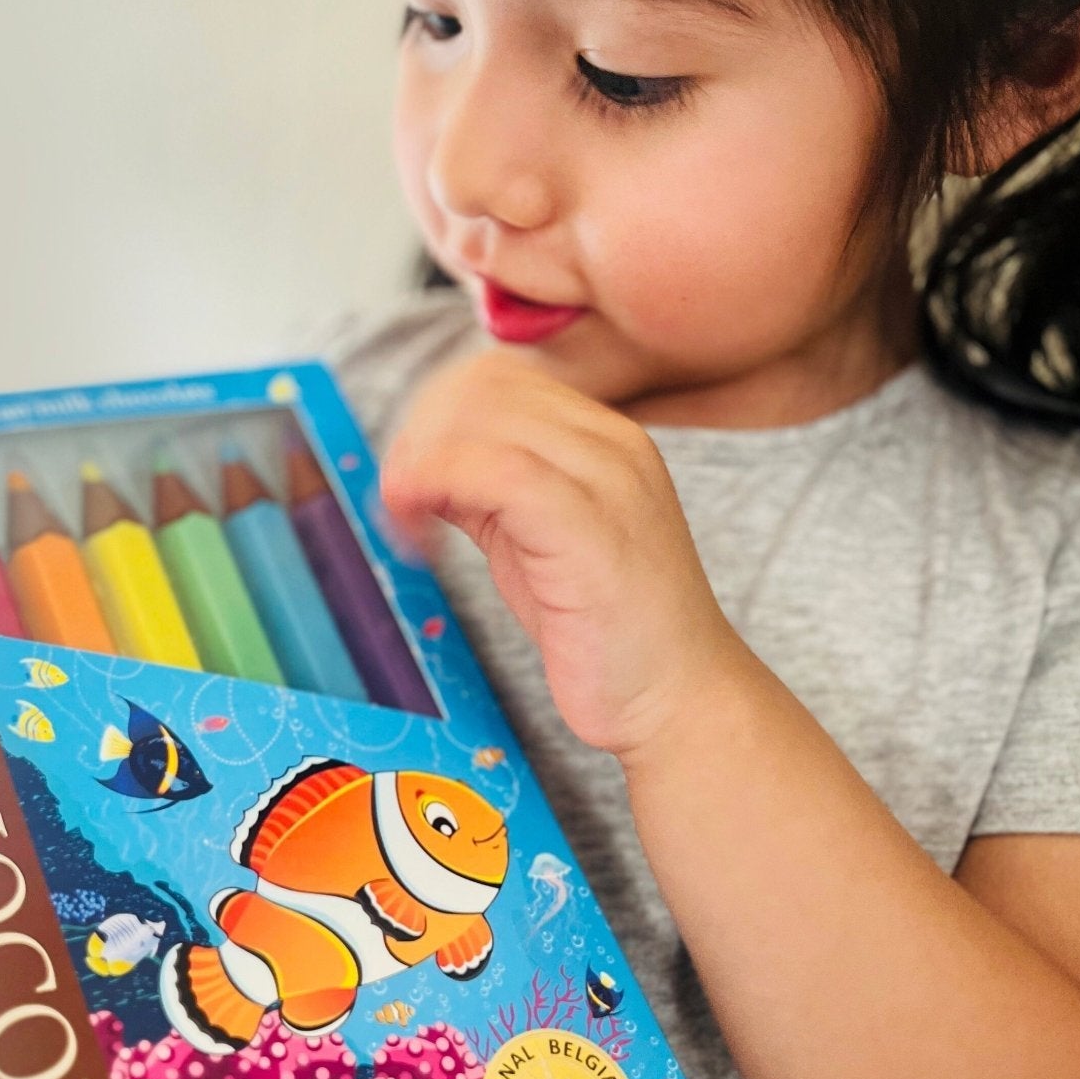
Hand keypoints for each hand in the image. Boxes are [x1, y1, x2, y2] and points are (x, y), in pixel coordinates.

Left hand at [381, 349, 750, 759]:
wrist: (679, 699)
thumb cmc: (606, 632)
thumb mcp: (536, 540)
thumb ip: (490, 491)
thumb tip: (423, 463)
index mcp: (603, 439)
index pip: (497, 379)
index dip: (432, 419)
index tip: (408, 483)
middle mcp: (610, 443)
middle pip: (480, 386)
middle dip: (417, 437)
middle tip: (400, 506)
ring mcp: (605, 479)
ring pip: (479, 416)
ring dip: (417, 463)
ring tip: (408, 526)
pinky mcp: (587, 525)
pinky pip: (490, 469)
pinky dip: (432, 488)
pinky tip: (419, 540)